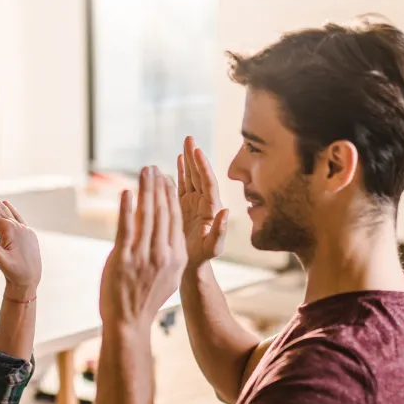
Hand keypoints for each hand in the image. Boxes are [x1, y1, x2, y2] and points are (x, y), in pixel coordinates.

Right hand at [0, 179, 41, 294]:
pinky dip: (9, 209)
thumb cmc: (16, 273)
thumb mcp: (2, 263)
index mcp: (9, 231)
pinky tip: (4, 202)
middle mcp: (16, 226)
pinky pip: (16, 217)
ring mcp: (23, 228)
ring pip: (5, 210)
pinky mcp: (27, 233)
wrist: (31, 281)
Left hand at [100, 166, 186, 332]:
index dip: (169, 197)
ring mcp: (143, 257)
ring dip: (146, 190)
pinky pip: (127, 228)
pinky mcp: (124, 260)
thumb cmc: (144, 299)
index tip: (165, 179)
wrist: (129, 323)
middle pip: (163, 213)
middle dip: (158, 187)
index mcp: (176, 257)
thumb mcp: (168, 277)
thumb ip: (171, 255)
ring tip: (144, 171)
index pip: (174, 220)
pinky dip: (128, 208)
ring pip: (147, 216)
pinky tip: (128, 191)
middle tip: (154, 168)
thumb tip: (169, 237)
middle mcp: (163, 255)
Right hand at [178, 136, 227, 267]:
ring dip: (188, 160)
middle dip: (195, 157)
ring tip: (185, 142)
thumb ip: (220, 230)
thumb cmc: (203, 258)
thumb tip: (226, 210)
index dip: (202, 167)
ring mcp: (194, 203)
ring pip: (191, 177)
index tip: (197, 151)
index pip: (208, 183)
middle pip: (200, 175)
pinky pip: (182, 185)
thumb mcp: (213, 247)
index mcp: (211, 209)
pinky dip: (181, 171)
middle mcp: (204, 202)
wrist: (192, 265)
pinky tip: (178, 159)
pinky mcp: (184, 206)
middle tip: (189, 138)